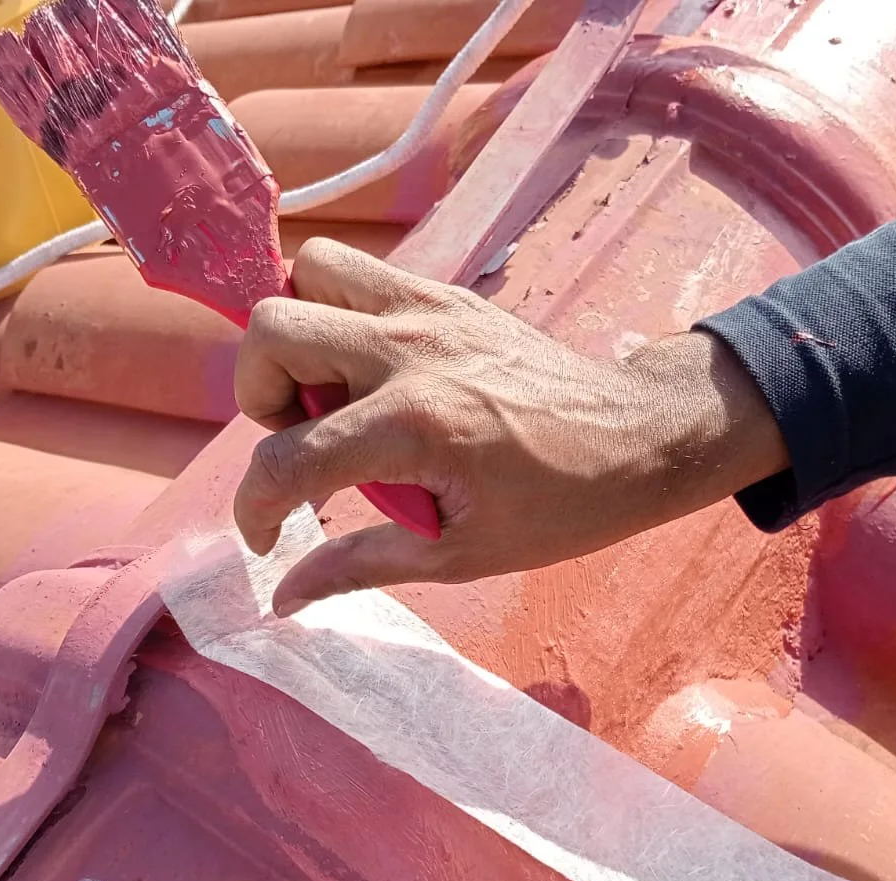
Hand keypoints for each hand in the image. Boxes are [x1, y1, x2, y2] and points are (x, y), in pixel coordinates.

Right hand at [233, 239, 788, 615]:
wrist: (639, 438)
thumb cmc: (560, 506)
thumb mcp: (459, 554)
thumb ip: (359, 565)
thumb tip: (284, 595)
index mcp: (415, 426)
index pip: (287, 457)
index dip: (255, 507)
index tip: (269, 532)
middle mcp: (411, 352)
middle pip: (271, 327)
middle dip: (260, 391)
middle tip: (305, 436)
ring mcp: (428, 310)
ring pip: (307, 269)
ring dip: (296, 332)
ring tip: (332, 390)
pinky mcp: (447, 294)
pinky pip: (358, 272)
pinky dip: (340, 312)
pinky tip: (374, 370)